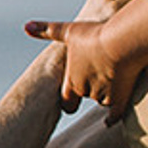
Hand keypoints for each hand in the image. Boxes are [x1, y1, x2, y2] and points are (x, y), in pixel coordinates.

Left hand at [25, 16, 145, 117]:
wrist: (121, 43)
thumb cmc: (94, 36)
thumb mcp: (69, 31)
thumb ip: (47, 31)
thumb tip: (25, 26)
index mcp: (72, 79)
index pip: (66, 98)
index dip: (68, 99)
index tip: (70, 104)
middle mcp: (86, 91)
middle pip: (87, 94)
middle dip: (91, 88)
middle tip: (98, 74)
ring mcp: (104, 96)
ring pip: (103, 100)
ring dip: (106, 93)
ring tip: (113, 75)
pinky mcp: (121, 99)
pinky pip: (115, 114)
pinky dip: (112, 118)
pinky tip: (108, 121)